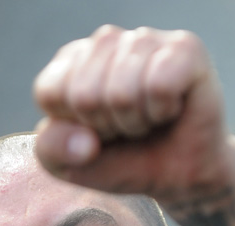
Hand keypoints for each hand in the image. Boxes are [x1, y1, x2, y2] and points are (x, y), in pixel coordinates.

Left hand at [32, 25, 234, 204]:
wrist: (177, 177)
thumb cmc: (120, 161)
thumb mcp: (68, 165)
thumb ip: (52, 149)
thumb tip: (84, 141)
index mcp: (69, 62)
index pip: (50, 92)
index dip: (73, 127)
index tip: (94, 132)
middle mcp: (105, 41)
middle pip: (84, 95)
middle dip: (106, 128)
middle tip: (125, 129)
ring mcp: (144, 40)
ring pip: (122, 92)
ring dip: (136, 123)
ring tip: (147, 120)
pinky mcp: (184, 48)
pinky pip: (159, 85)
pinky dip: (162, 111)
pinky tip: (169, 109)